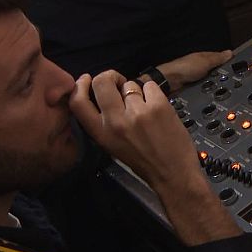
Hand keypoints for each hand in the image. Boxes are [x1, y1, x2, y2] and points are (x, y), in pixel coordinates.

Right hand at [70, 70, 199, 189]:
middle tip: (120, 83)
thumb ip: (105, 123)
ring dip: (137, 92)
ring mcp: (137, 112)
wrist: (173, 174)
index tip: (87, 80)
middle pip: (102, 82)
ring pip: (130, 84)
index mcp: (101, 134)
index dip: (80, 86)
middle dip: (111, 77)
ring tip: (145, 108)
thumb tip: (105, 96)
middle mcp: (116, 121)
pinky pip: (150, 86)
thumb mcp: (113, 146)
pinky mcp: (159, 106)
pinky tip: (158, 108)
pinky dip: (154, 93)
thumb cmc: (144, 162)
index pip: (78, 102)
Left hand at [154, 50, 232, 92]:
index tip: (238, 68)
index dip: (228, 62)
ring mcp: (196, 78)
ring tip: (224, 90)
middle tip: (232, 82)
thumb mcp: (205, 61)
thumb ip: (217, 58)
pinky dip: (208, 91)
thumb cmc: (184, 68)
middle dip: (222, 76)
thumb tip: (229, 52)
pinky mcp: (193, 88)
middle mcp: (200, 67)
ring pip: (211, 81)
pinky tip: (213, 94)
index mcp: (203, 57)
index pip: (220, 59)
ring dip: (215, 85)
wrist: (169, 82)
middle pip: (216, 71)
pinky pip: (205, 89)